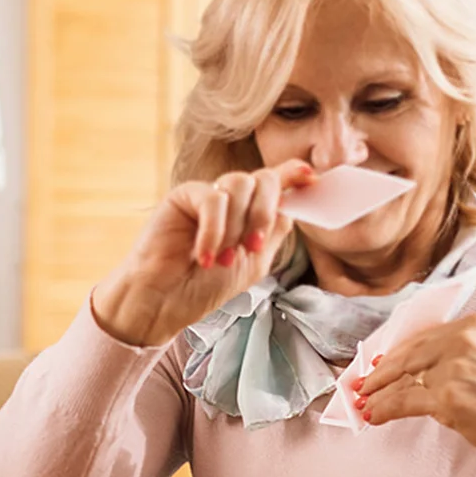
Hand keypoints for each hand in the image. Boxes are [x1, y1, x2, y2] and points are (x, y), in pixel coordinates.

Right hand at [90, 162, 311, 347]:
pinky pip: (212, 198)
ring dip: (237, 226)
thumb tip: (296, 202)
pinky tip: (204, 255)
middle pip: (263, 179)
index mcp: (250, 214)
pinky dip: (214, 230)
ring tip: (223, 259)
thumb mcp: (253, 263)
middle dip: (265, 211)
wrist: (164, 303)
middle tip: (252, 246)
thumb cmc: (203, 287)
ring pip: (239, 184)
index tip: (312, 176)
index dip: (295, 174)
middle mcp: (231, 201)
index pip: (277, 183)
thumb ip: (274, 231)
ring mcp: (207, 196)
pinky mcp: (184, 196)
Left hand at [353, 313, 475, 458]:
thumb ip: (456, 355)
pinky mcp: (447, 398)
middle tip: (361, 385)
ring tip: (364, 404)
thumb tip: (414, 367)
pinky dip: (384, 409)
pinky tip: (374, 416)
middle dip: (380, 374)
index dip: (395, 353)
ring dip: (378, 394)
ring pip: (402, 380)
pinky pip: (403, 402)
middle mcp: (464, 340)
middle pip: (406, 356)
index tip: (378, 363)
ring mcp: (454, 368)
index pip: (422, 337)